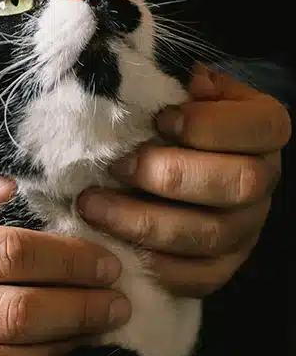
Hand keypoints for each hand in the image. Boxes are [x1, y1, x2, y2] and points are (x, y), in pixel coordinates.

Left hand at [78, 66, 289, 297]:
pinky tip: (109, 245)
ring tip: (91, 205)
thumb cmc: (173, 128)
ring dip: (141, 222)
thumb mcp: (182, 96)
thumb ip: (179, 86)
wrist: (177, 173)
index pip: (258, 128)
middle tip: (114, 166)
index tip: (158, 119)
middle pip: (236, 184)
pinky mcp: (218, 270)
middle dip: (168, 175)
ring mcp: (244, 233)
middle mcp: (263, 185)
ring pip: (205, 235)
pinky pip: (192, 278)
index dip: (208, 125)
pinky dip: (148, 263)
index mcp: (265, 134)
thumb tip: (173, 77)